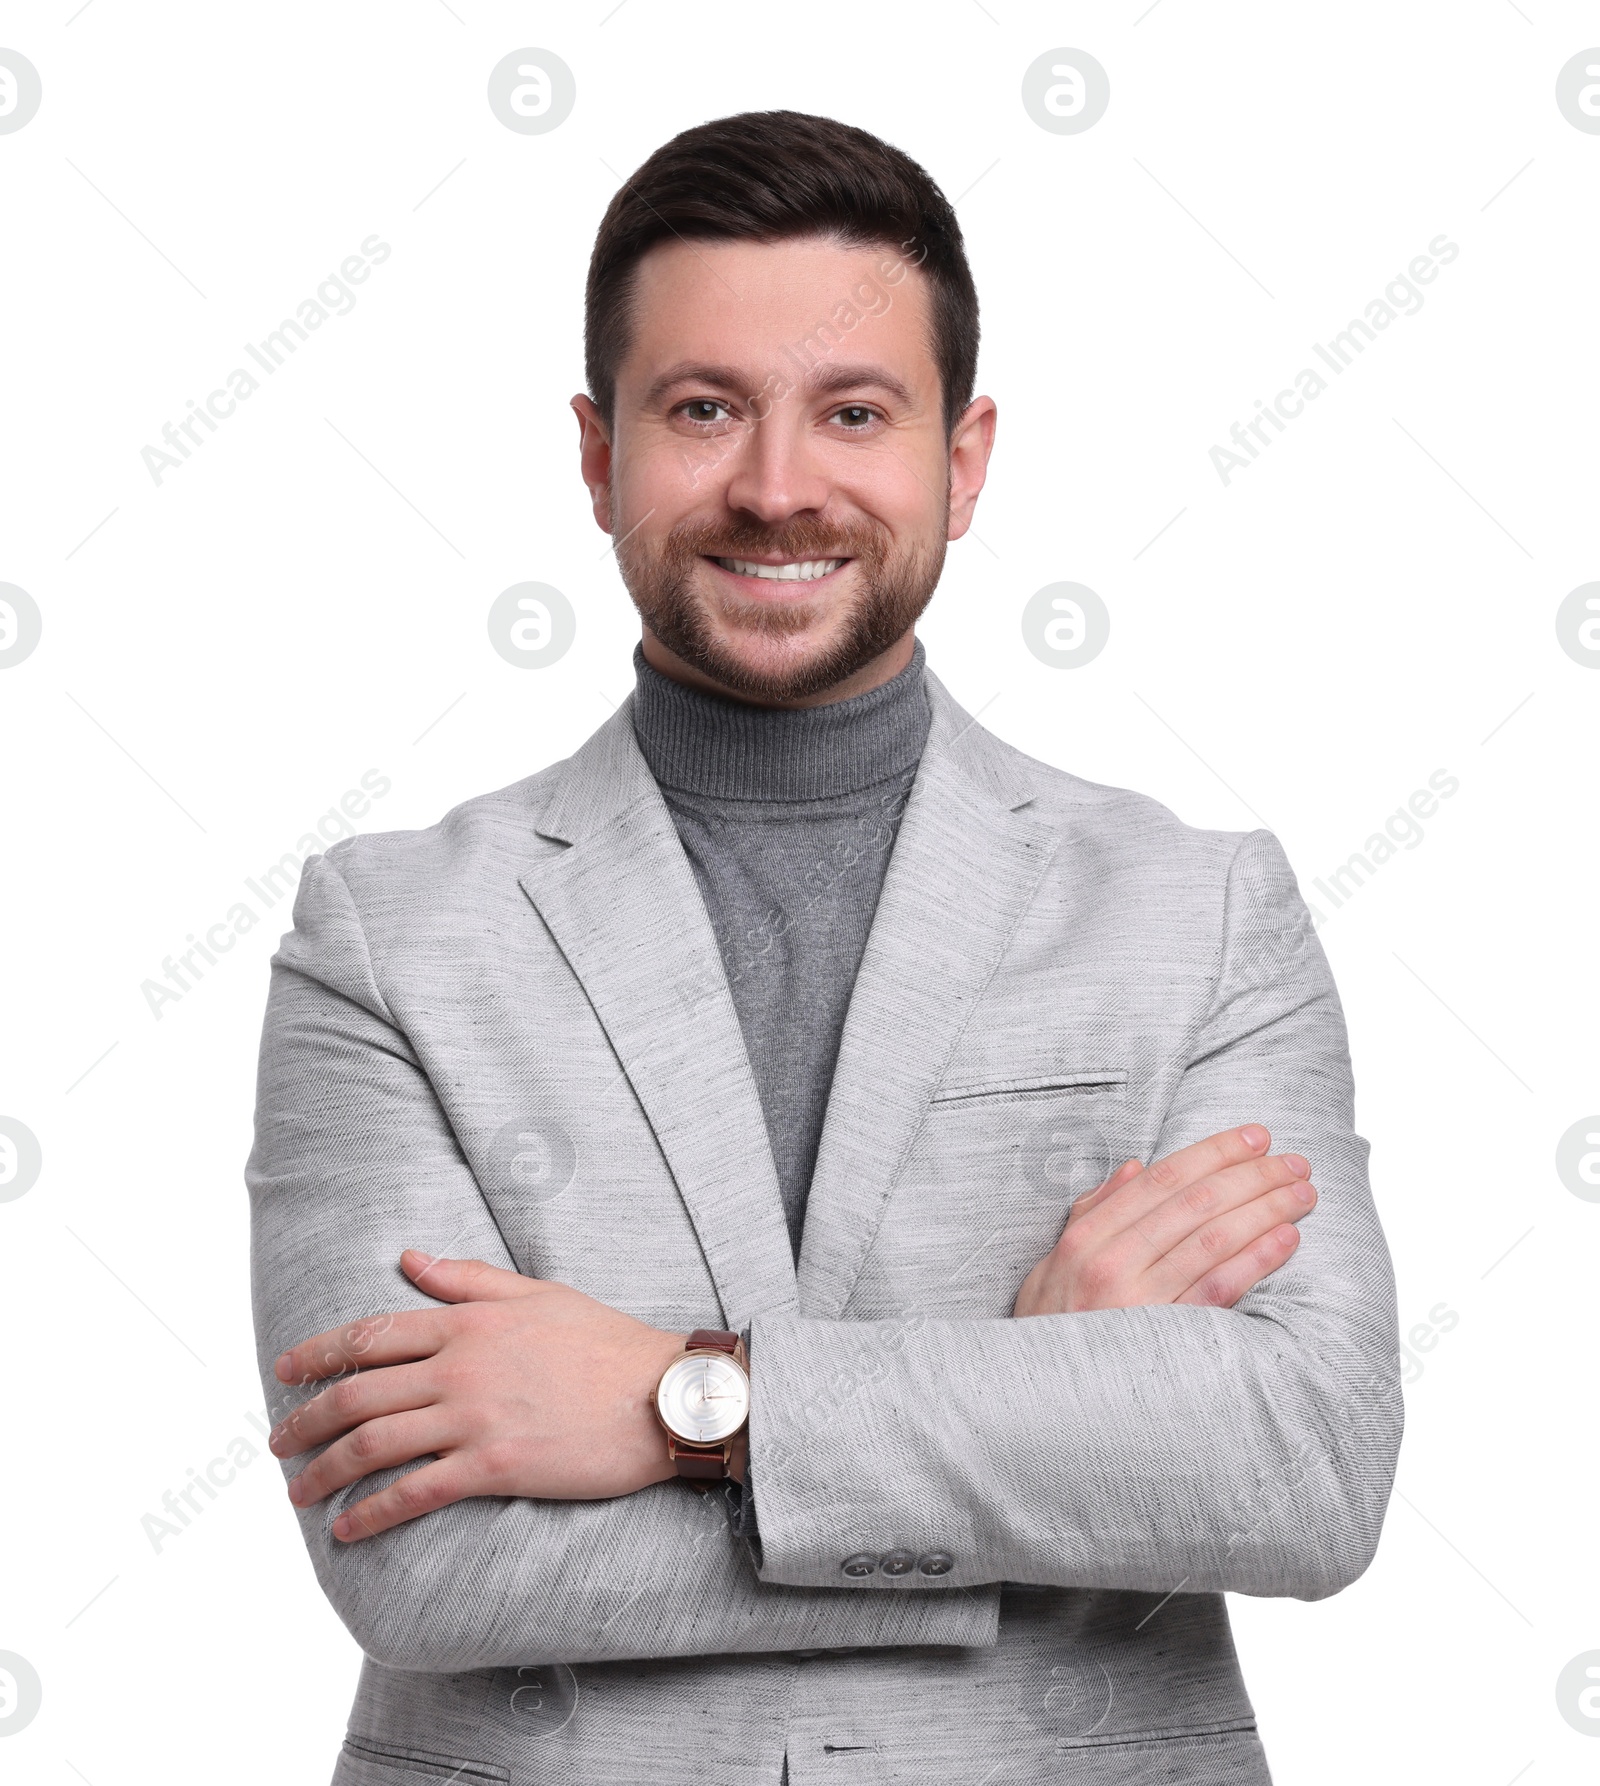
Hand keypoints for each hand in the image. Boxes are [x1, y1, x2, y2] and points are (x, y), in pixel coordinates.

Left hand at [268, 1251, 689, 1540]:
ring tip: (299, 1490)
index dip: (317, 1354)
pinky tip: (347, 1528)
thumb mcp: (536, 1293)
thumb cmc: (605, 1342)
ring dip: (324, 1471)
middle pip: (357, 1393)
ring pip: (373, 1445)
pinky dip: (371, 1514)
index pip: (371, 1334)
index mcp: (467, 1322)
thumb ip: (466, 1279)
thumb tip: (408, 1258)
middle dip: (304, 1420)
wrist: (662, 1394)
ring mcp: (474, 1418)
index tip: (284, 1373)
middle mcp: (459, 1367)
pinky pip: (413, 1493)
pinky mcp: (494, 1466)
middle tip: (278, 1442)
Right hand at [1012, 1124, 1316, 1316]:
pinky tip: (1286, 1238)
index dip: (1214, 1152)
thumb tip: (1135, 1169)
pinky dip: (1257, 1258)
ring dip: (1265, 1208)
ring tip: (1301, 1192)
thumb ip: (1092, 1212)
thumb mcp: (1051, 1265)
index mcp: (1085, 1238)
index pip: (1162, 1180)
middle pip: (1195, 1203)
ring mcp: (1140, 1302)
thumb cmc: (1051, 1329)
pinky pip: (1221, 1289)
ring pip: (1214, 1239)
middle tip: (1293, 1160)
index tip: (1254, 1137)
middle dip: (1251, 1174)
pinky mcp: (1168, 1339)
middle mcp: (1111, 1263)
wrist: (1038, 1401)